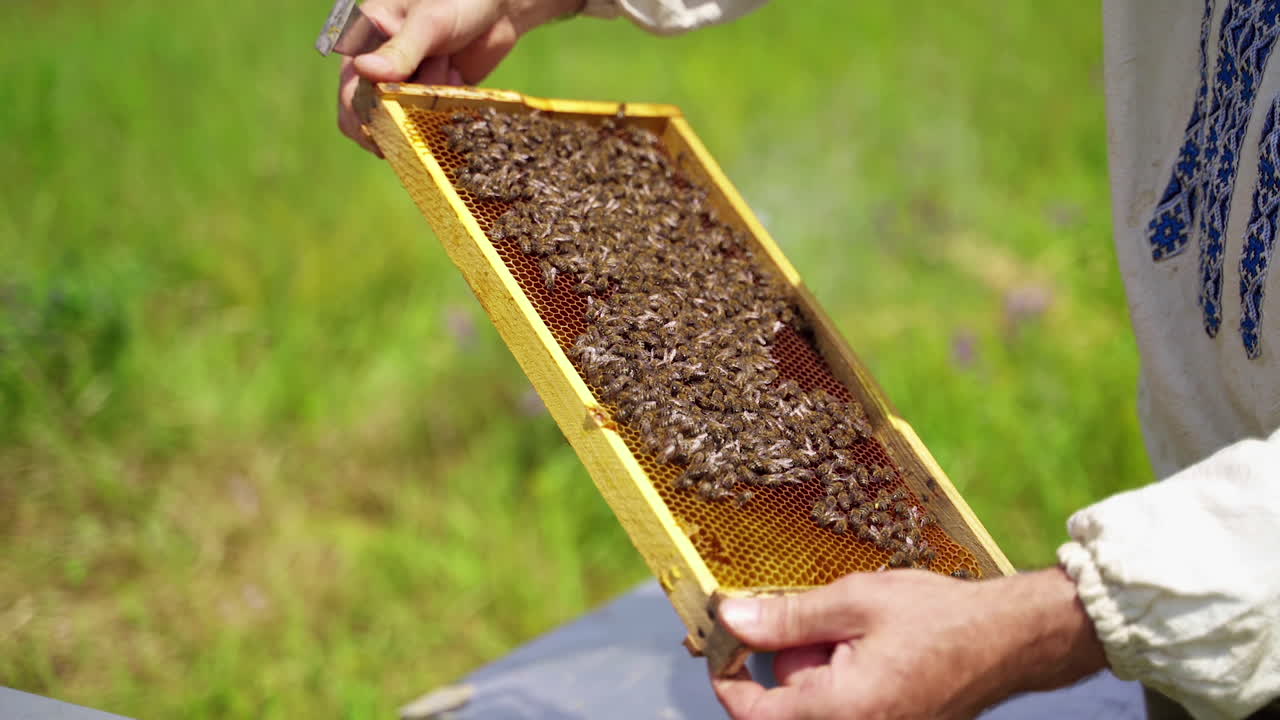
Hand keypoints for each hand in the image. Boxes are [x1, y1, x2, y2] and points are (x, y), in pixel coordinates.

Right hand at [337, 0, 583, 154]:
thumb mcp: (428, 22)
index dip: (360, 114)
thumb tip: (363, 70)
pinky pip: (429, 119)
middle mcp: (381, 66)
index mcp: (366, 39)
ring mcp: (406, 84)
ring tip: (448, 67)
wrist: (500, 9)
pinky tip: (457, 76)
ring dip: (427, 104)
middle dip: (399, 112)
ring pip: (404, 119)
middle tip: (422, 100)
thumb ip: (400, 49)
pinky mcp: (431, 97)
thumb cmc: (458, 0)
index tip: (381, 128)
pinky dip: (442, 109)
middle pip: (371, 113)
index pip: (350, 87)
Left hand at [711, 567, 1106, 719]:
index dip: (727, 676)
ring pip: (811, 703)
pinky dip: (837, 675)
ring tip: (852, 627)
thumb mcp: (854, 602)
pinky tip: (865, 645)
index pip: (751, 713)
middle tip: (811, 614)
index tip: (722, 639)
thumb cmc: (940, 618)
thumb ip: (787, 617)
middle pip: (783, 704)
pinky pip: (840, 706)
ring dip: (813, 665)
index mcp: (840, 710)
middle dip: (785, 658)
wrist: (1008, 640)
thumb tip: (731, 619)